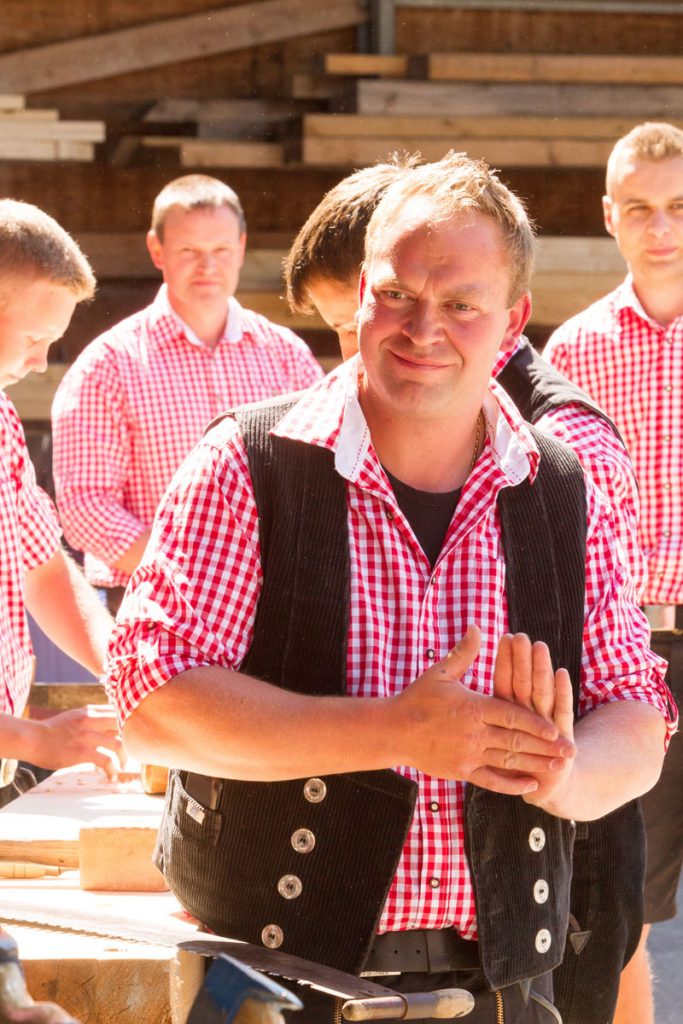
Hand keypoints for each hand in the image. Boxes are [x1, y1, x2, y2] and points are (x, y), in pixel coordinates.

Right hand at [30, 705, 122, 780]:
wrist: (32, 739)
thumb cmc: (52, 730)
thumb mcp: (74, 717)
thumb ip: (92, 719)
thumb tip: (108, 724)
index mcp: (90, 711)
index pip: (118, 713)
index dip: (128, 723)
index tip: (131, 734)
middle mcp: (91, 721)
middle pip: (124, 726)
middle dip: (131, 739)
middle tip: (132, 750)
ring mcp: (87, 736)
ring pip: (118, 745)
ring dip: (124, 758)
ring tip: (123, 766)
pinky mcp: (82, 752)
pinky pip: (105, 761)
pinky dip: (112, 771)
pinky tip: (111, 778)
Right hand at [396, 626, 574, 795]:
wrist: (393, 730)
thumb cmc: (417, 698)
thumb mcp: (441, 672)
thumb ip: (464, 652)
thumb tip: (478, 627)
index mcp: (473, 708)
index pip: (511, 716)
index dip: (535, 723)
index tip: (556, 729)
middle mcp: (474, 733)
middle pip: (516, 741)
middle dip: (545, 747)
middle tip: (569, 752)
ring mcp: (468, 755)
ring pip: (508, 761)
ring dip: (535, 765)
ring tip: (558, 767)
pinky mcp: (461, 771)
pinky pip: (490, 780)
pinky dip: (511, 784)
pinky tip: (529, 785)